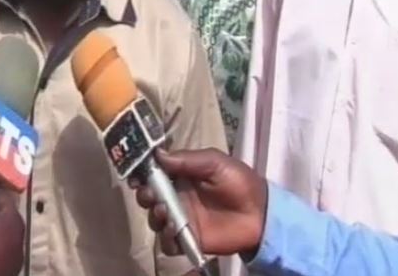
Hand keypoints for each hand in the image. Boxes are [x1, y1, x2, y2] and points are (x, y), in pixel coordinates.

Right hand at [133, 149, 267, 256]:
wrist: (260, 213)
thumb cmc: (238, 182)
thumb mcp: (214, 162)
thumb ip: (187, 159)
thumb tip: (157, 155)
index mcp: (180, 176)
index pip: (153, 173)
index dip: (141, 174)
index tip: (136, 176)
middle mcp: (177, 197)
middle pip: (149, 197)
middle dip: (144, 196)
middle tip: (150, 195)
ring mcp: (181, 219)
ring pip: (154, 220)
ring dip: (154, 216)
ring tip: (164, 212)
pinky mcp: (188, 239)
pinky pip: (168, 243)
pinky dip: (166, 238)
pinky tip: (174, 230)